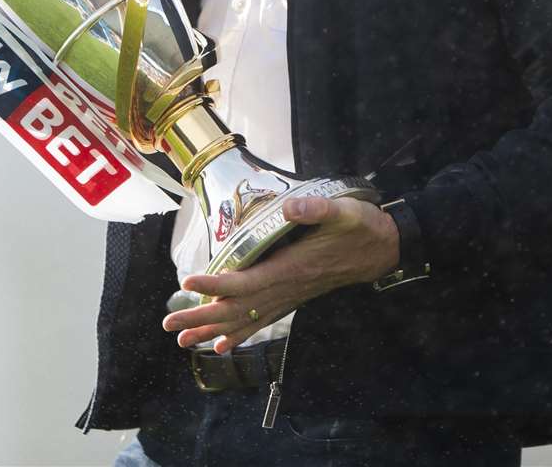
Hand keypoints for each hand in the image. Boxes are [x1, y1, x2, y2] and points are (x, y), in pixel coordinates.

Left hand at [164, 195, 399, 352]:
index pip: (246, 281)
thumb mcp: (343, 211)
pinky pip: (262, 320)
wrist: (383, 249)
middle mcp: (287, 287)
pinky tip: (223, 344)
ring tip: (183, 341)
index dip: (216, 284)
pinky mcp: (294, 297)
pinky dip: (240, 333)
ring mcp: (291, 295)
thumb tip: (289, 207)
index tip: (187, 284)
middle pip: (238, 308)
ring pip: (246, 319)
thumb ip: (316, 210)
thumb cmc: (360, 227)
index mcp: (292, 267)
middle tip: (169, 327)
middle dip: (203, 318)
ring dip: (214, 330)